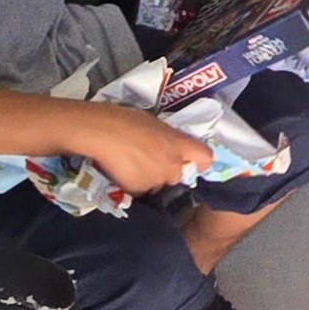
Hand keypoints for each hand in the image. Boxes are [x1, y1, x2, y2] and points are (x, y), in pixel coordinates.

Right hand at [76, 102, 211, 195]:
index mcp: (179, 144)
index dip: (201, 162)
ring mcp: (156, 180)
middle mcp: (173, 165)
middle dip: (166, 170)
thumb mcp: (156, 124)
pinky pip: (140, 190)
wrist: (102, 132)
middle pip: (177, 175)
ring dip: (149, 178)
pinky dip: (133, 184)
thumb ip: (169, 139)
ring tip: (132, 163)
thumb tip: (170, 147)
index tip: (192, 162)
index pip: (206, 159)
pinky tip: (122, 170)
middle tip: (149, 159)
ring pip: (157, 184)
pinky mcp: (138, 189)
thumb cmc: (128, 120)